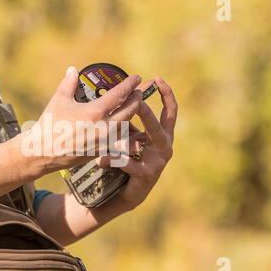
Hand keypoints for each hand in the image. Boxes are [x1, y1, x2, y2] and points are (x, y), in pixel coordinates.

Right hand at [28, 66, 142, 171]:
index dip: (130, 84)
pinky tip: (126, 128)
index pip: (120, 94)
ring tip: (134, 107)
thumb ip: (69, 83)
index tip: (136, 78)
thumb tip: (73, 70)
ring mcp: (104, 141)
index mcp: (95, 112)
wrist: (43, 153)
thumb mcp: (59, 100)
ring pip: (127, 126)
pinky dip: (125, 133)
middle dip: (137, 99)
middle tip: (139, 92)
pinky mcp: (101, 152)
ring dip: (133, 116)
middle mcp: (104, 127)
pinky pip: (119, 141)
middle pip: (130, 110)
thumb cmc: (49, 125)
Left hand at [97, 76, 177, 210]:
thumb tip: (116, 96)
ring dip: (129, 135)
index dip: (167, 94)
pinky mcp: (147, 174)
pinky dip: (113, 160)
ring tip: (116, 127)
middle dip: (147, 112)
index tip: (158, 79)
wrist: (127, 191)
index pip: (170, 111)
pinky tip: (100, 159)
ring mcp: (158, 160)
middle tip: (136, 101)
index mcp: (163, 134)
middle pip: (158, 124)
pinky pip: (128, 164)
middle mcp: (165, 145)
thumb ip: (129, 120)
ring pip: (143, 142)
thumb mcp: (131, 137)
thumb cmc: (129, 159)